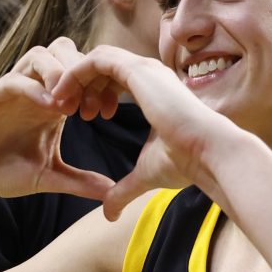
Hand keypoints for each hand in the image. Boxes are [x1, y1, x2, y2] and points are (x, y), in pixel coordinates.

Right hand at [0, 39, 116, 201]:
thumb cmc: (4, 174)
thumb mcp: (49, 177)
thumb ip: (80, 182)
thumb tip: (112, 193)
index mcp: (51, 101)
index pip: (80, 69)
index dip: (98, 83)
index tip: (107, 112)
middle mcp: (33, 89)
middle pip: (63, 50)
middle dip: (82, 71)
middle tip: (89, 105)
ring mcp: (10, 90)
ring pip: (39, 55)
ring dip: (60, 72)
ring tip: (70, 104)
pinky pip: (14, 80)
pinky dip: (35, 88)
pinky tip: (51, 109)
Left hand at [50, 44, 243, 219]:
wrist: (209, 154)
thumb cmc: (187, 162)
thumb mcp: (146, 174)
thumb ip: (124, 189)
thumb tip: (109, 214)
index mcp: (156, 91)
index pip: (117, 78)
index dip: (97, 94)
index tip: (85, 118)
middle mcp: (150, 74)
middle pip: (104, 65)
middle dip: (83, 84)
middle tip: (68, 110)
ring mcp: (144, 68)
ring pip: (97, 57)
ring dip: (75, 78)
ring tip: (62, 104)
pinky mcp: (136, 69)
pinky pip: (94, 59)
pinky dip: (75, 74)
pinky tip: (65, 96)